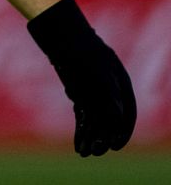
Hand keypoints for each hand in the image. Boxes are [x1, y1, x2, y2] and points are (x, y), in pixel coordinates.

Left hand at [27, 0, 135, 155]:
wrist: (57, 30)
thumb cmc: (77, 45)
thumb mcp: (94, 67)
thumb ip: (107, 89)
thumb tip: (118, 115)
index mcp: (120, 81)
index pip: (127, 112)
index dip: (122, 130)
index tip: (114, 146)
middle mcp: (109, 88)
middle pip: (110, 118)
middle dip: (104, 137)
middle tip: (94, 152)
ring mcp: (94, 90)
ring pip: (96, 120)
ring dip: (91, 137)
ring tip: (84, 153)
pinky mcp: (79, 91)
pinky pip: (83, 116)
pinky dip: (81, 130)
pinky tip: (78, 144)